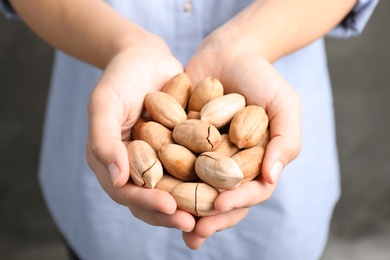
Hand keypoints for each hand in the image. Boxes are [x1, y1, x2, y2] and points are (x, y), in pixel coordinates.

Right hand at [86, 36, 195, 231]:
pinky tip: (225, 187)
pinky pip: (191, 170)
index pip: (126, 192)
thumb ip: (104, 141)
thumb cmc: (120, 77)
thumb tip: (118, 180)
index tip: (170, 208)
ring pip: (173, 190)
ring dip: (191, 204)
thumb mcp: (105, 104)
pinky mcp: (178, 150)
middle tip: (195, 223)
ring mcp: (157, 160)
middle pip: (151, 199)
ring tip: (213, 213)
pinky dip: (205, 181)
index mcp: (111, 162)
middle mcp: (135, 167)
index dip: (147, 202)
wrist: (145, 56)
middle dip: (172, 213)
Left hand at [183, 28, 301, 248]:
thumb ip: (284, 140)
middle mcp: (230, 165)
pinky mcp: (183, 143)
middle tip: (193, 232)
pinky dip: (163, 176)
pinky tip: (150, 187)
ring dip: (183, 206)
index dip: (237, 203)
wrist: (229, 52)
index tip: (219, 207)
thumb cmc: (262, 77)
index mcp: (256, 163)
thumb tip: (272, 177)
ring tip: (169, 220)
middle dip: (208, 217)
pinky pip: (172, 163)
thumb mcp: (283, 104)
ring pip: (194, 187)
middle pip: (221, 198)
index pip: (250, 192)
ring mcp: (205, 156)